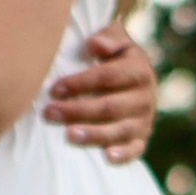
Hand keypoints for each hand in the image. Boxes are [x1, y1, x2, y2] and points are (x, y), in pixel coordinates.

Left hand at [44, 23, 159, 164]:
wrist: (137, 81)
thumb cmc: (116, 59)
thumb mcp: (117, 42)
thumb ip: (109, 37)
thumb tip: (94, 44)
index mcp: (139, 71)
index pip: (108, 77)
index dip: (80, 83)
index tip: (54, 89)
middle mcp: (145, 97)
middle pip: (109, 106)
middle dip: (77, 110)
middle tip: (49, 113)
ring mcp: (144, 121)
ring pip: (119, 130)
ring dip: (93, 134)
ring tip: (68, 135)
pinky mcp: (141, 140)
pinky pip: (135, 150)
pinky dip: (123, 155)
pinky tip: (106, 157)